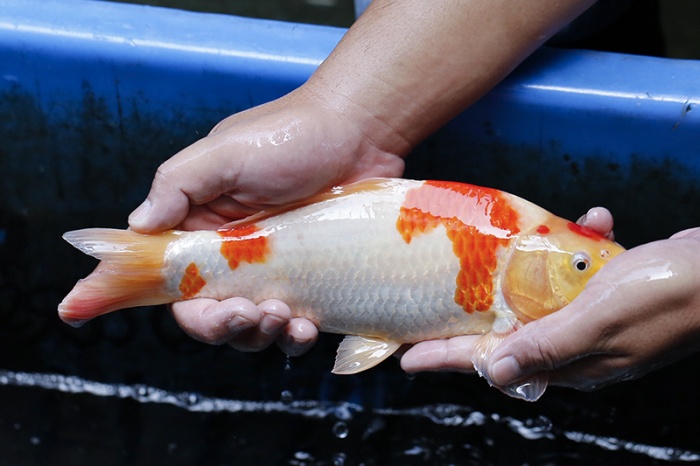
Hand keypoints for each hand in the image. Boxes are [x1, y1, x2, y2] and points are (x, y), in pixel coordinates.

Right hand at [129, 90, 404, 355]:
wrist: (361, 131)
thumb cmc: (292, 134)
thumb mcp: (225, 152)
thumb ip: (177, 186)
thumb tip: (138, 227)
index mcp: (203, 226)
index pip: (173, 280)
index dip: (169, 306)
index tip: (170, 313)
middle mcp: (235, 253)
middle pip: (212, 313)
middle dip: (228, 327)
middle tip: (251, 315)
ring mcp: (276, 269)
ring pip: (255, 325)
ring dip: (262, 335)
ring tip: (285, 318)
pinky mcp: (312, 278)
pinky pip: (296, 322)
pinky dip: (296, 336)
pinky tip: (307, 327)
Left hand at [402, 211, 699, 395]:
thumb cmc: (669, 295)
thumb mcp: (601, 321)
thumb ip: (547, 346)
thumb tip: (494, 373)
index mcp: (569, 361)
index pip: (491, 362)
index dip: (447, 358)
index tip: (408, 357)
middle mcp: (575, 346)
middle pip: (505, 332)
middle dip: (471, 314)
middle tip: (433, 298)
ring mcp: (592, 320)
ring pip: (538, 298)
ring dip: (529, 269)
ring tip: (525, 242)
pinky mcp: (608, 294)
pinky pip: (577, 274)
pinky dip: (578, 248)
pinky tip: (594, 222)